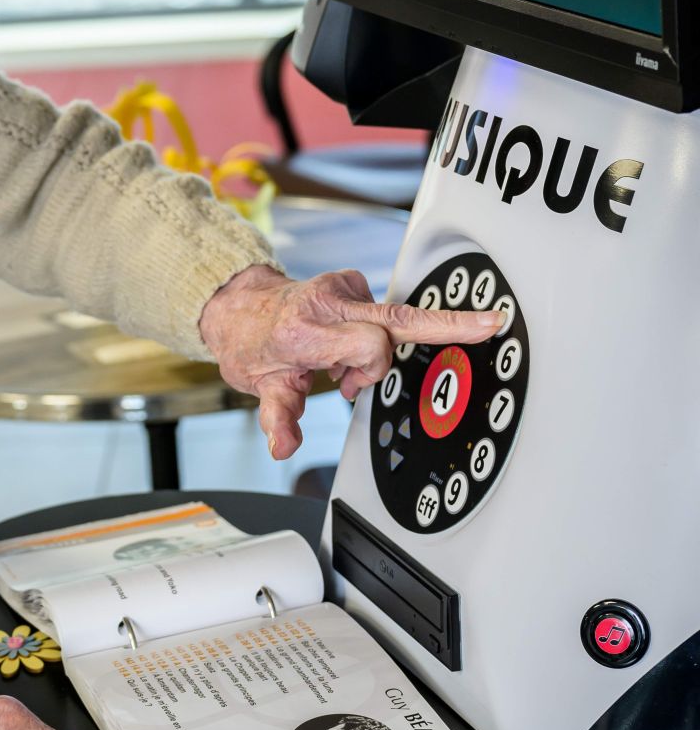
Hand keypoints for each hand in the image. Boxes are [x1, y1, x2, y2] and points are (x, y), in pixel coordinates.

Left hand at [199, 264, 503, 460]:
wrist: (239, 306)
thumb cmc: (253, 344)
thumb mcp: (262, 388)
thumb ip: (280, 418)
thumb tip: (284, 447)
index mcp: (306, 332)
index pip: (370, 344)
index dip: (380, 366)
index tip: (410, 362)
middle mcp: (328, 303)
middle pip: (401, 318)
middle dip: (449, 324)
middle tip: (490, 324)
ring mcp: (342, 288)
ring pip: (389, 325)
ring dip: (374, 351)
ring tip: (339, 367)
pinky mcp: (351, 282)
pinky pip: (380, 314)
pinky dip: (371, 333)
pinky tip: (344, 344)